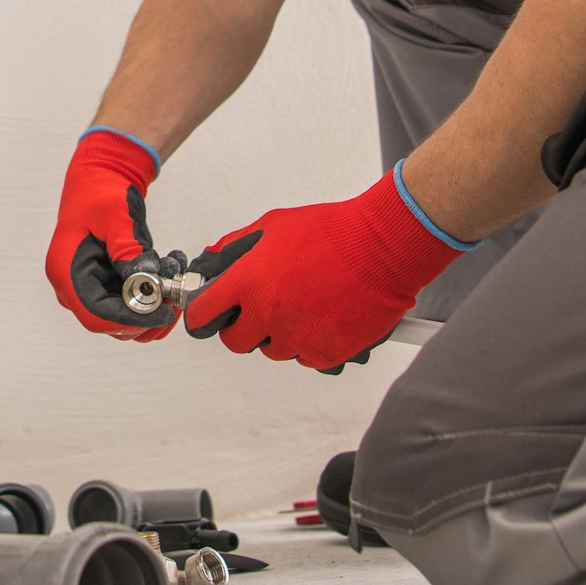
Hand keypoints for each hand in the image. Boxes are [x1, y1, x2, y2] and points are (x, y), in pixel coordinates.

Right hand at [45, 128, 176, 339]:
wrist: (100, 175)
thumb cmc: (101, 192)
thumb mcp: (117, 218)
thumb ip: (129, 252)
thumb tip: (148, 284)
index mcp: (66, 271)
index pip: (95, 316)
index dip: (131, 320)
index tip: (163, 311)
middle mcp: (74, 286)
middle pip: (111, 323)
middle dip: (148, 313)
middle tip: (177, 294)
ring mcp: (90, 287)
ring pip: (126, 318)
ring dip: (156, 303)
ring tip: (175, 272)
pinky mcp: (107, 284)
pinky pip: (132, 301)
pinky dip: (155, 290)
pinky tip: (171, 263)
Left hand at [184, 166, 466, 369]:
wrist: (382, 248)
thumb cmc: (332, 231)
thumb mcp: (274, 226)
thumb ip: (238, 246)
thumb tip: (214, 259)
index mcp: (248, 282)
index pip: (203, 315)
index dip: (203, 315)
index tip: (206, 315)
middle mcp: (268, 315)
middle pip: (236, 342)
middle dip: (243, 328)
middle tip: (258, 311)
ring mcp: (297, 338)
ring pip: (274, 350)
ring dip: (280, 334)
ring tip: (303, 305)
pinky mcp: (326, 354)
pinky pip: (306, 358)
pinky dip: (311, 343)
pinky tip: (323, 317)